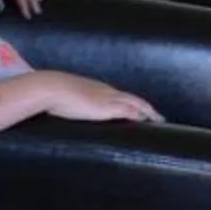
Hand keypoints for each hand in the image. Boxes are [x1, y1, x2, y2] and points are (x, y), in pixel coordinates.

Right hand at [28, 71, 162, 122]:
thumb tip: (69, 110)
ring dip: (148, 112)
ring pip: (136, 103)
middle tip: (160, 117)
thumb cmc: (53, 93)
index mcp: (99, 88)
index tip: (142, 110)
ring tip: (159, 121)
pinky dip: (139, 115)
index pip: (123, 95)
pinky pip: (129, 111)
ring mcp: (108, 99)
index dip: (134, 103)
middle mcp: (108, 91)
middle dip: (148, 108)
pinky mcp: (106, 108)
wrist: (50, 87)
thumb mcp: (67, 98)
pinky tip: (146, 121)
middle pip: (135, 98)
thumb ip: (73, 103)